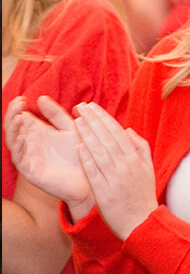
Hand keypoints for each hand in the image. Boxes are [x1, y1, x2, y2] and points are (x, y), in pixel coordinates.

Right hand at [5, 96, 93, 215]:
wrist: (93, 175)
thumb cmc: (83, 152)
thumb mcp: (71, 128)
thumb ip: (57, 114)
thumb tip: (41, 98)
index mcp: (40, 133)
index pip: (22, 118)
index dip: (19, 108)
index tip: (23, 98)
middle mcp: (32, 144)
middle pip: (14, 128)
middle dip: (12, 115)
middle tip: (18, 103)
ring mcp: (30, 157)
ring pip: (12, 141)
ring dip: (12, 128)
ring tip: (18, 117)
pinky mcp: (32, 171)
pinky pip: (19, 158)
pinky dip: (17, 146)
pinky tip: (22, 136)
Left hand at [73, 102, 156, 240]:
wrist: (142, 223)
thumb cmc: (143, 196)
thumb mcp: (148, 170)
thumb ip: (141, 148)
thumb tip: (128, 130)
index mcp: (135, 159)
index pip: (117, 132)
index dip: (104, 118)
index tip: (93, 107)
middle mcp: (125, 166)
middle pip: (107, 138)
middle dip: (93, 121)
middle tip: (81, 106)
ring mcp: (115, 179)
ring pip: (100, 152)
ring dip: (88, 135)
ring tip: (77, 121)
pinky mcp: (105, 192)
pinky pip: (95, 173)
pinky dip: (87, 160)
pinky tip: (79, 147)